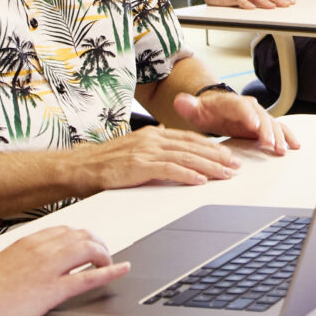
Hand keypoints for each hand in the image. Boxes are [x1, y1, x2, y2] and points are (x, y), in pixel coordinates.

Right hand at [0, 225, 127, 315]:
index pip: (66, 230)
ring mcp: (49, 268)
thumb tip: (38, 260)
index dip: (83, 236)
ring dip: (104, 255)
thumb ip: (26, 256)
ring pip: (89, 250)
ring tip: (108, 263)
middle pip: (83, 236)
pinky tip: (120, 270)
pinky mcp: (52, 289)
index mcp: (31, 241)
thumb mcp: (6, 261)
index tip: (89, 243)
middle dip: (98, 244)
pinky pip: (88, 277)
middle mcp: (42, 249)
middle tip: (103, 255)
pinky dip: (110, 271)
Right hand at [68, 126, 244, 191]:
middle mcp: (152, 139)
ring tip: (226, 174)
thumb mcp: (133, 148)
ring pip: (186, 157)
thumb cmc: (105, 162)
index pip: (189, 139)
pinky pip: (169, 169)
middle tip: (235, 165)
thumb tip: (168, 138)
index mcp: (153, 134)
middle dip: (217, 156)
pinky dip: (188, 174)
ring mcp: (146, 151)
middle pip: (193, 147)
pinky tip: (201, 181)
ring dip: (209, 166)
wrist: (79, 167)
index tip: (228, 155)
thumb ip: (152, 144)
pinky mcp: (139, 166)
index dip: (212, 147)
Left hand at [170, 86, 296, 155]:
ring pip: (271, 123)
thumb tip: (181, 101)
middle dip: (267, 130)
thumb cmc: (205, 111)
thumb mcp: (194, 109)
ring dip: (278, 136)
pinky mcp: (262, 124)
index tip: (254, 124)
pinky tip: (294, 145)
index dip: (248, 115)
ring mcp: (257, 115)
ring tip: (281, 149)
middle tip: (271, 144)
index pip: (241, 107)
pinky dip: (286, 135)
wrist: (214, 108)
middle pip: (260, 116)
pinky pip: (277, 128)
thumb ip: (188, 106)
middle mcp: (247, 107)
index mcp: (230, 103)